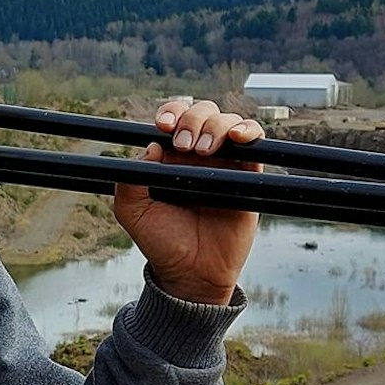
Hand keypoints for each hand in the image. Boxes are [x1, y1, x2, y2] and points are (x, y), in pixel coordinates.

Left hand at [112, 100, 264, 304]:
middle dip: (193, 119)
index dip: (171, 112)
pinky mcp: (248, 176)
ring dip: (217, 126)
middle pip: (202, 113)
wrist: (192, 272)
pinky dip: (250, 132)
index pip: (174, 119)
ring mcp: (225, 163)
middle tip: (185, 146)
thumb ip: (129, 181)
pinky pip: (255, 143)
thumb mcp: (132, 213)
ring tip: (205, 151)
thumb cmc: (162, 242)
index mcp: (170, 157)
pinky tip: (239, 138)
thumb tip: (150, 147)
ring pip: (228, 122)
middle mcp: (198, 155)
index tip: (164, 126)